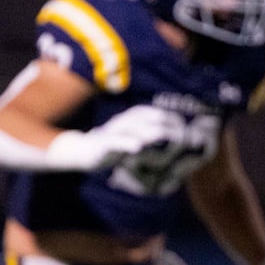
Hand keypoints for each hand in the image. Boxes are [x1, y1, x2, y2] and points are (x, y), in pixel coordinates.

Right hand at [46, 104, 188, 170]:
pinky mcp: (101, 145)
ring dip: (146, 131)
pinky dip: (126, 143)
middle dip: (160, 122)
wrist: (82, 152)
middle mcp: (120, 122)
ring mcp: (110, 132)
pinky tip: (137, 147)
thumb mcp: (131, 139)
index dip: (165, 115)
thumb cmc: (112, 146)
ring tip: (161, 134)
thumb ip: (147, 137)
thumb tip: (169, 139)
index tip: (182, 123)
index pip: (148, 112)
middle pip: (142, 118)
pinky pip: (114, 142)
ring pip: (129, 128)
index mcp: (128, 119)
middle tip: (179, 130)